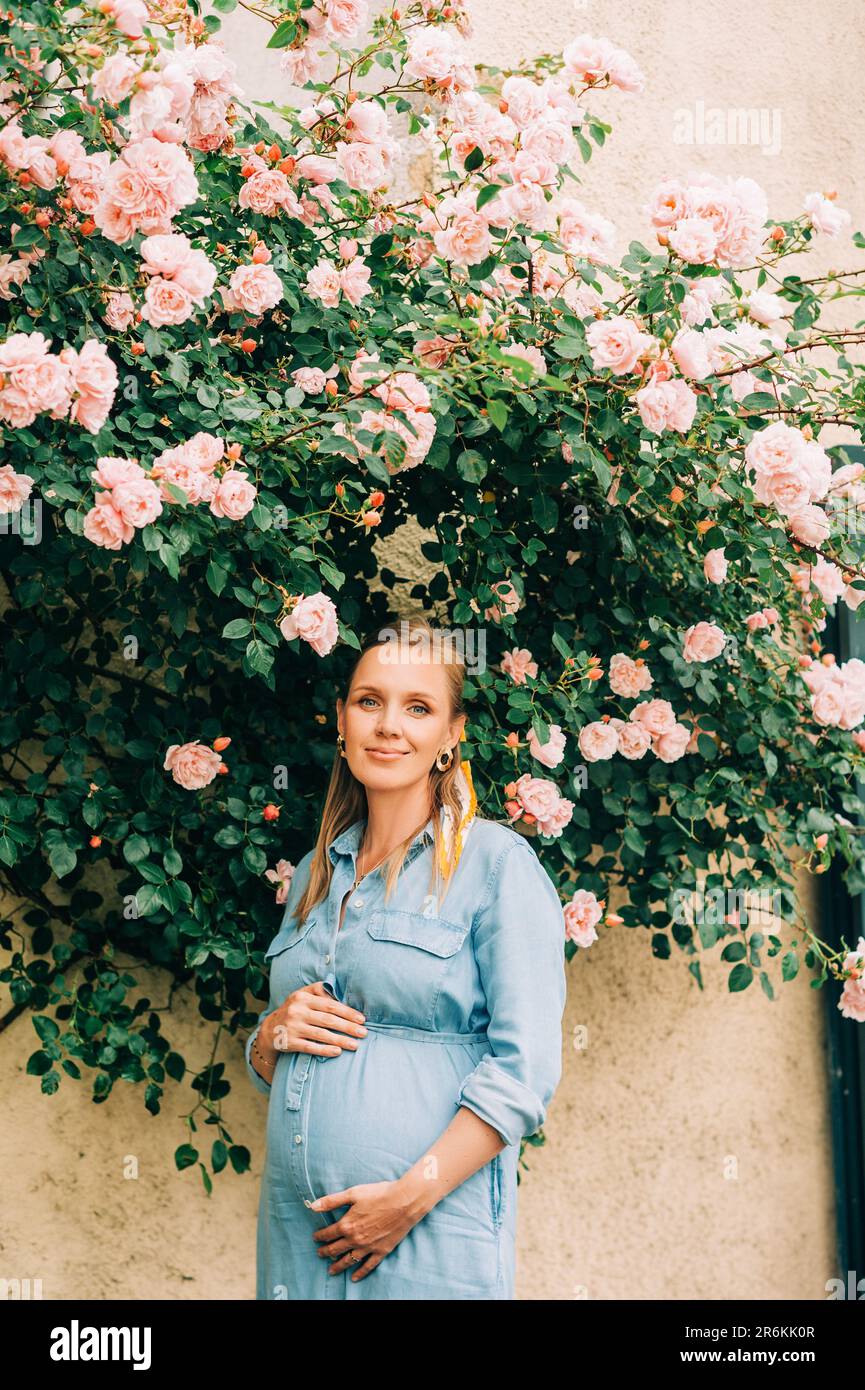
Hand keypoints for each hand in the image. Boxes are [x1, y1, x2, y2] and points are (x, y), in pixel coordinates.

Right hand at [261, 981, 366, 1056]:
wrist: (270, 1029)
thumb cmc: (294, 1010)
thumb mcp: (303, 995)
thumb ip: (319, 991)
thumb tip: (340, 993)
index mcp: (303, 998)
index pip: (330, 1005)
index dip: (347, 1012)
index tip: (362, 1019)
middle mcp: (297, 1011)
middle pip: (328, 1020)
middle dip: (348, 1027)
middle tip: (364, 1033)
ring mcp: (293, 1027)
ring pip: (321, 1034)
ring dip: (340, 1040)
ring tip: (355, 1045)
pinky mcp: (289, 1042)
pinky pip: (310, 1047)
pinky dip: (324, 1050)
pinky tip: (337, 1052)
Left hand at [309, 1178, 430, 1281]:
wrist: (404, 1202)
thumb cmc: (379, 1194)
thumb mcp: (353, 1193)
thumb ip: (332, 1201)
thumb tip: (313, 1206)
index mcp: (347, 1224)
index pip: (328, 1234)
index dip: (320, 1236)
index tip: (315, 1238)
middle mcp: (355, 1239)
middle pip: (335, 1249)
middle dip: (325, 1252)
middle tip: (319, 1254)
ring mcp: (368, 1247)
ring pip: (348, 1260)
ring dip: (338, 1266)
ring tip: (331, 1270)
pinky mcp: (381, 1251)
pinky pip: (368, 1266)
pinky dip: (360, 1273)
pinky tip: (354, 1277)